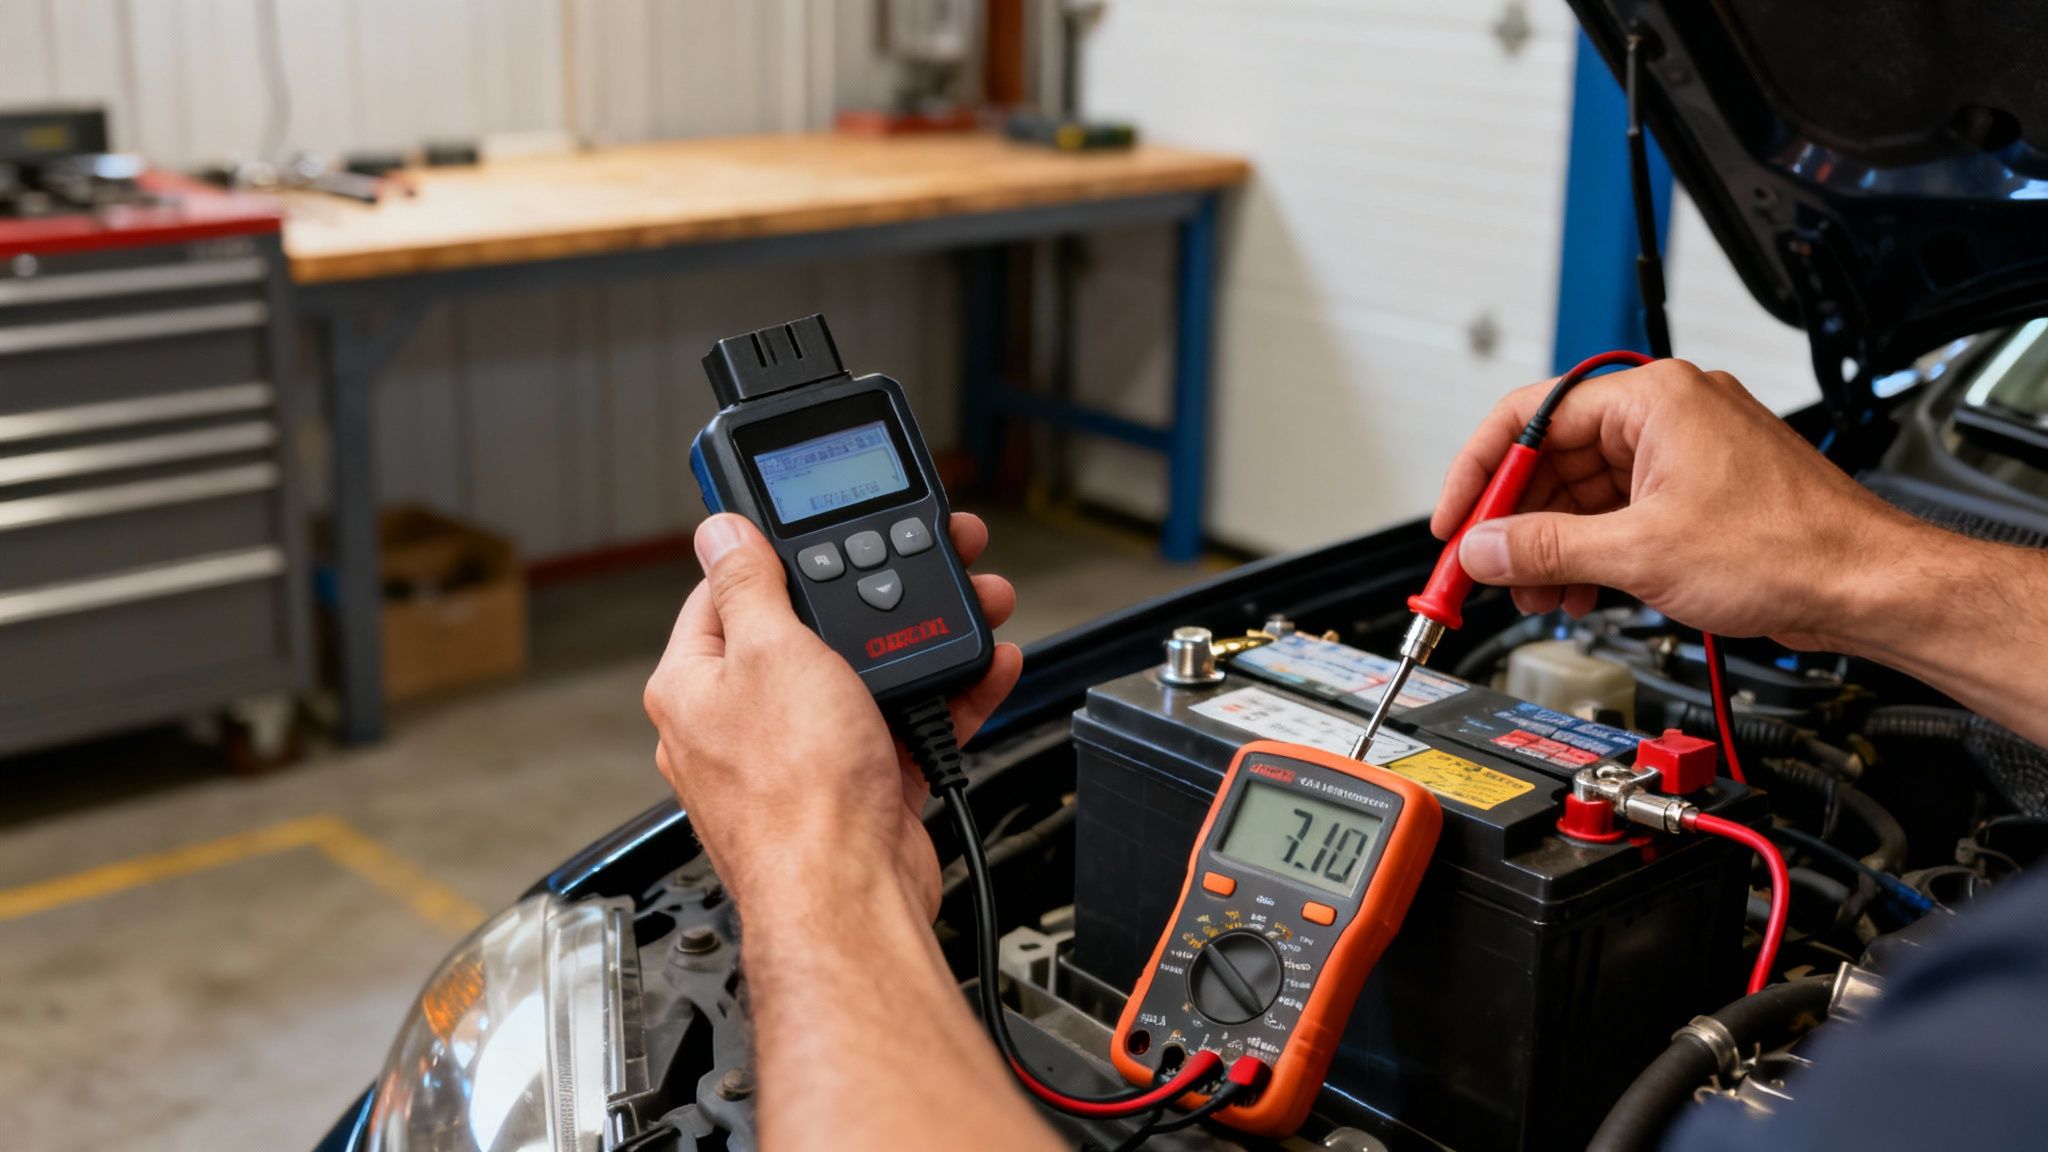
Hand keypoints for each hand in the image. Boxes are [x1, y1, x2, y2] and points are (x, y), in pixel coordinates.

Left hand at [644, 512, 1022, 922]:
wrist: (851, 896)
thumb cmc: (796, 794)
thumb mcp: (773, 653)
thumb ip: (749, 586)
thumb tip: (719, 532)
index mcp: (694, 685)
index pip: (725, 594)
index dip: (777, 556)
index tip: (822, 531)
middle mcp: (738, 721)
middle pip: (811, 631)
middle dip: (875, 594)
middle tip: (925, 559)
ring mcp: (799, 757)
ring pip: (865, 676)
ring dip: (925, 640)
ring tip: (977, 605)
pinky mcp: (855, 786)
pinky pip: (901, 723)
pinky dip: (944, 695)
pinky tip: (982, 668)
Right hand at [1433, 359, 1923, 648]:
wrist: (1868, 586)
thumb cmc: (1792, 548)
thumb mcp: (1641, 552)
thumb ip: (1545, 548)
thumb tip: (1483, 549)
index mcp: (1654, 398)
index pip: (1530, 418)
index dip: (1479, 473)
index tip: (1454, 521)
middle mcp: (1668, 413)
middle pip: (1553, 458)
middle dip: (1514, 521)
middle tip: (1480, 568)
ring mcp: (1684, 452)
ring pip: (1584, 491)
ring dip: (1551, 544)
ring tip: (1532, 592)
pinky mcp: (1697, 492)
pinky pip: (1619, 511)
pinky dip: (1590, 549)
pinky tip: (1576, 588)